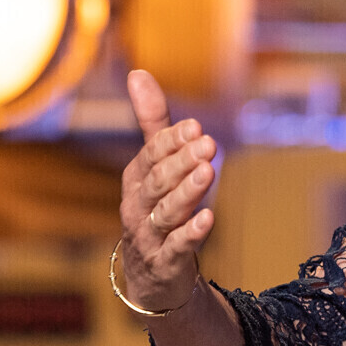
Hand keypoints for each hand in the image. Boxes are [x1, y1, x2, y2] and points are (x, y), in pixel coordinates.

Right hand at [118, 69, 217, 312]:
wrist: (150, 274)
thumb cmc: (156, 208)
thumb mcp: (155, 165)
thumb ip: (152, 122)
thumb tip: (138, 72)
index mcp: (136, 178)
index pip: (151, 155)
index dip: (172, 141)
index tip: (195, 126)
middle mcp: (137, 204)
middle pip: (158, 181)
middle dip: (182, 161)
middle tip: (208, 143)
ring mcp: (148, 235)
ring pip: (166, 212)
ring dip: (187, 192)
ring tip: (208, 172)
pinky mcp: (165, 262)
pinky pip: (176, 247)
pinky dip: (191, 233)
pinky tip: (209, 218)